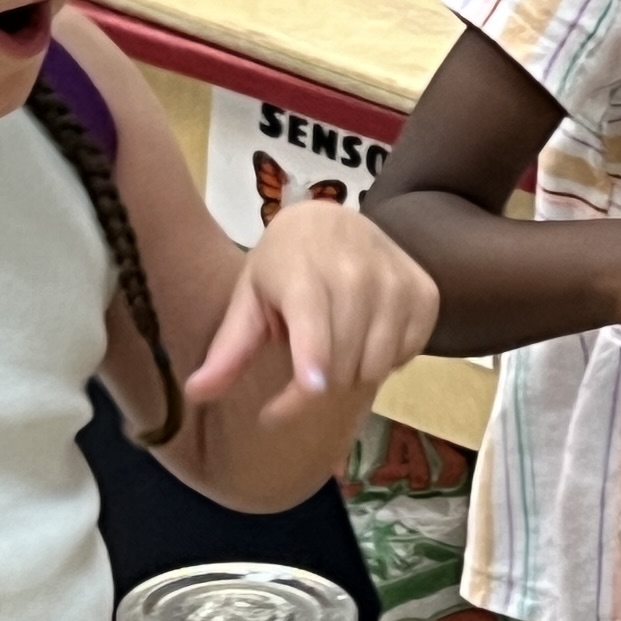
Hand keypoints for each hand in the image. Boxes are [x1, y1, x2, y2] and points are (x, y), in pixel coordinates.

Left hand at [188, 197, 442, 424]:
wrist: (334, 222)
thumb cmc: (283, 267)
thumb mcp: (249, 301)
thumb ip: (228, 350)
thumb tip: (196, 394)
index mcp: (304, 274)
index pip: (315, 332)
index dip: (310, 371)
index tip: (301, 398)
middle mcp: (357, 272)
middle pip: (344, 364)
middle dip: (317, 389)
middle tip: (301, 381)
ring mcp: (397, 281)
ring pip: (377, 365)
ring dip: (351, 377)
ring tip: (332, 354)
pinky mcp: (425, 293)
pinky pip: (407, 354)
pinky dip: (385, 361)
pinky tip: (365, 338)